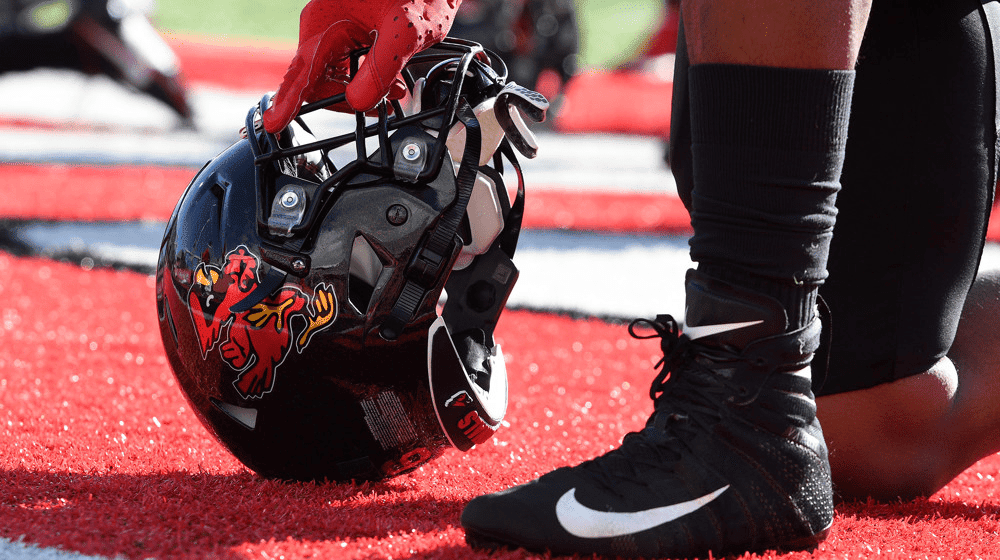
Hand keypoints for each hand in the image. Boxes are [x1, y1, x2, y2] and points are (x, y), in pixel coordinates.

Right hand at [263, 0, 461, 132]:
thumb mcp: (404, 34)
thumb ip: (379, 69)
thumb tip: (357, 102)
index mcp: (324, 23)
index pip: (301, 73)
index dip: (288, 102)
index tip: (273, 124)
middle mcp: (321, 26)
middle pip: (317, 81)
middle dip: (348, 98)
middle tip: (385, 105)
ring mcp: (332, 29)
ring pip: (333, 77)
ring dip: (361, 91)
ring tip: (394, 92)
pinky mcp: (346, 33)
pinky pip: (346, 66)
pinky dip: (366, 79)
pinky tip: (389, 82)